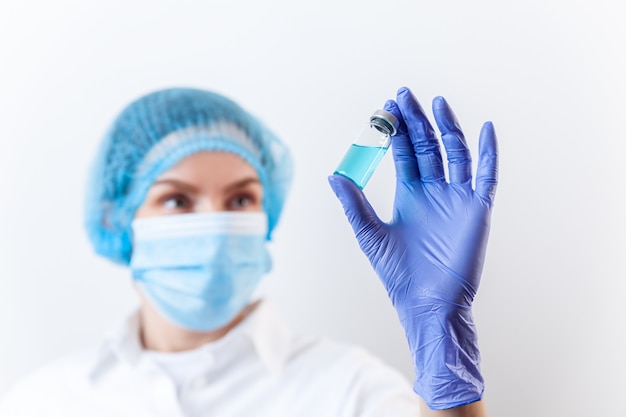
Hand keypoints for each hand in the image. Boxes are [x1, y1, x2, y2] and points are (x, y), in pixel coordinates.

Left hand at [328, 87, 497, 409]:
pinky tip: (484, 128)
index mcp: (409, 195)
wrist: (426, 303)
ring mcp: (457, 198)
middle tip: (404, 94)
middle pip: (427, 145)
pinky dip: (488, 152)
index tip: (386, 107)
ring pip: (455, 153)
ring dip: (447, 127)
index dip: (395, 130)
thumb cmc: (398, 274)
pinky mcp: (477, 210)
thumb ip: (353, 204)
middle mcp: (434, 191)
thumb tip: (333, 174)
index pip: (404, 152)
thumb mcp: (369, 234)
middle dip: (416, 120)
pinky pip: (486, 175)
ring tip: (436, 102)